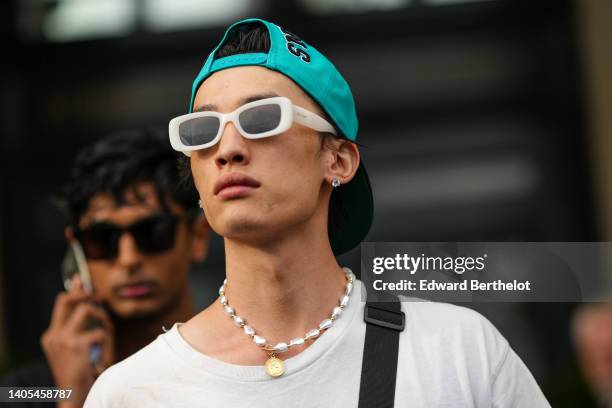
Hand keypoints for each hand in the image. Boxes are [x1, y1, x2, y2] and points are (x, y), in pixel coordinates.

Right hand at [41, 275, 114, 406]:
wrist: (73, 394)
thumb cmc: (78, 371)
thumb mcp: (72, 349)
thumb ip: (78, 330)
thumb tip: (91, 306)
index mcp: (52, 335)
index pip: (60, 303)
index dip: (73, 290)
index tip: (80, 279)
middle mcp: (54, 335)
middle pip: (67, 299)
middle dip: (85, 294)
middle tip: (99, 298)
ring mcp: (63, 340)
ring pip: (86, 310)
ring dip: (102, 317)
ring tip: (107, 330)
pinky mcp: (77, 345)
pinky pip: (100, 331)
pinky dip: (107, 338)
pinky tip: (105, 350)